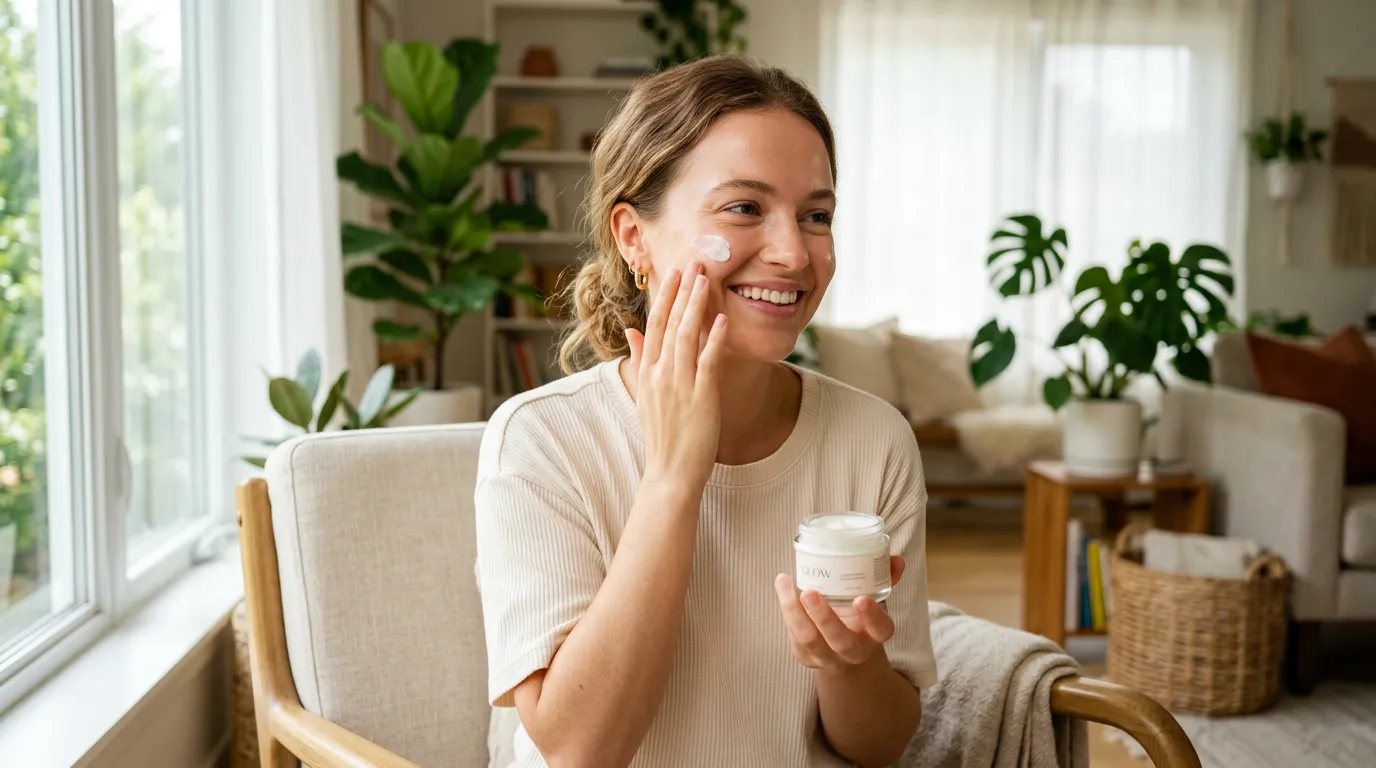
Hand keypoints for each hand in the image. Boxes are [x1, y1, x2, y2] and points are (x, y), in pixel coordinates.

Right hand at [624, 260, 728, 493]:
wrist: (669, 474)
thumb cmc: (662, 436)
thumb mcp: (644, 395)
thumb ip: (640, 360)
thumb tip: (631, 331)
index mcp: (647, 372)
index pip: (654, 324)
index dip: (665, 296)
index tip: (674, 271)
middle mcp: (660, 374)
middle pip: (670, 323)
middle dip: (682, 290)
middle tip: (694, 261)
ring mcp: (679, 385)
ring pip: (687, 336)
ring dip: (696, 305)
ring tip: (707, 280)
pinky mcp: (700, 398)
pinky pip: (707, 363)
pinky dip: (714, 340)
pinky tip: (722, 320)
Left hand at [775, 556, 906, 670]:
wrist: (845, 654)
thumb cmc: (860, 617)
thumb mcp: (876, 599)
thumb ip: (884, 578)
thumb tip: (895, 559)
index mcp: (876, 634)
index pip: (880, 629)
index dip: (872, 616)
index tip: (860, 599)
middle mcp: (854, 651)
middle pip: (840, 640)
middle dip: (824, 617)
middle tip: (810, 592)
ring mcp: (829, 657)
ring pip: (809, 640)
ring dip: (794, 612)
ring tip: (784, 582)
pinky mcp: (806, 657)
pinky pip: (795, 638)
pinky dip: (787, 613)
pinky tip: (783, 589)